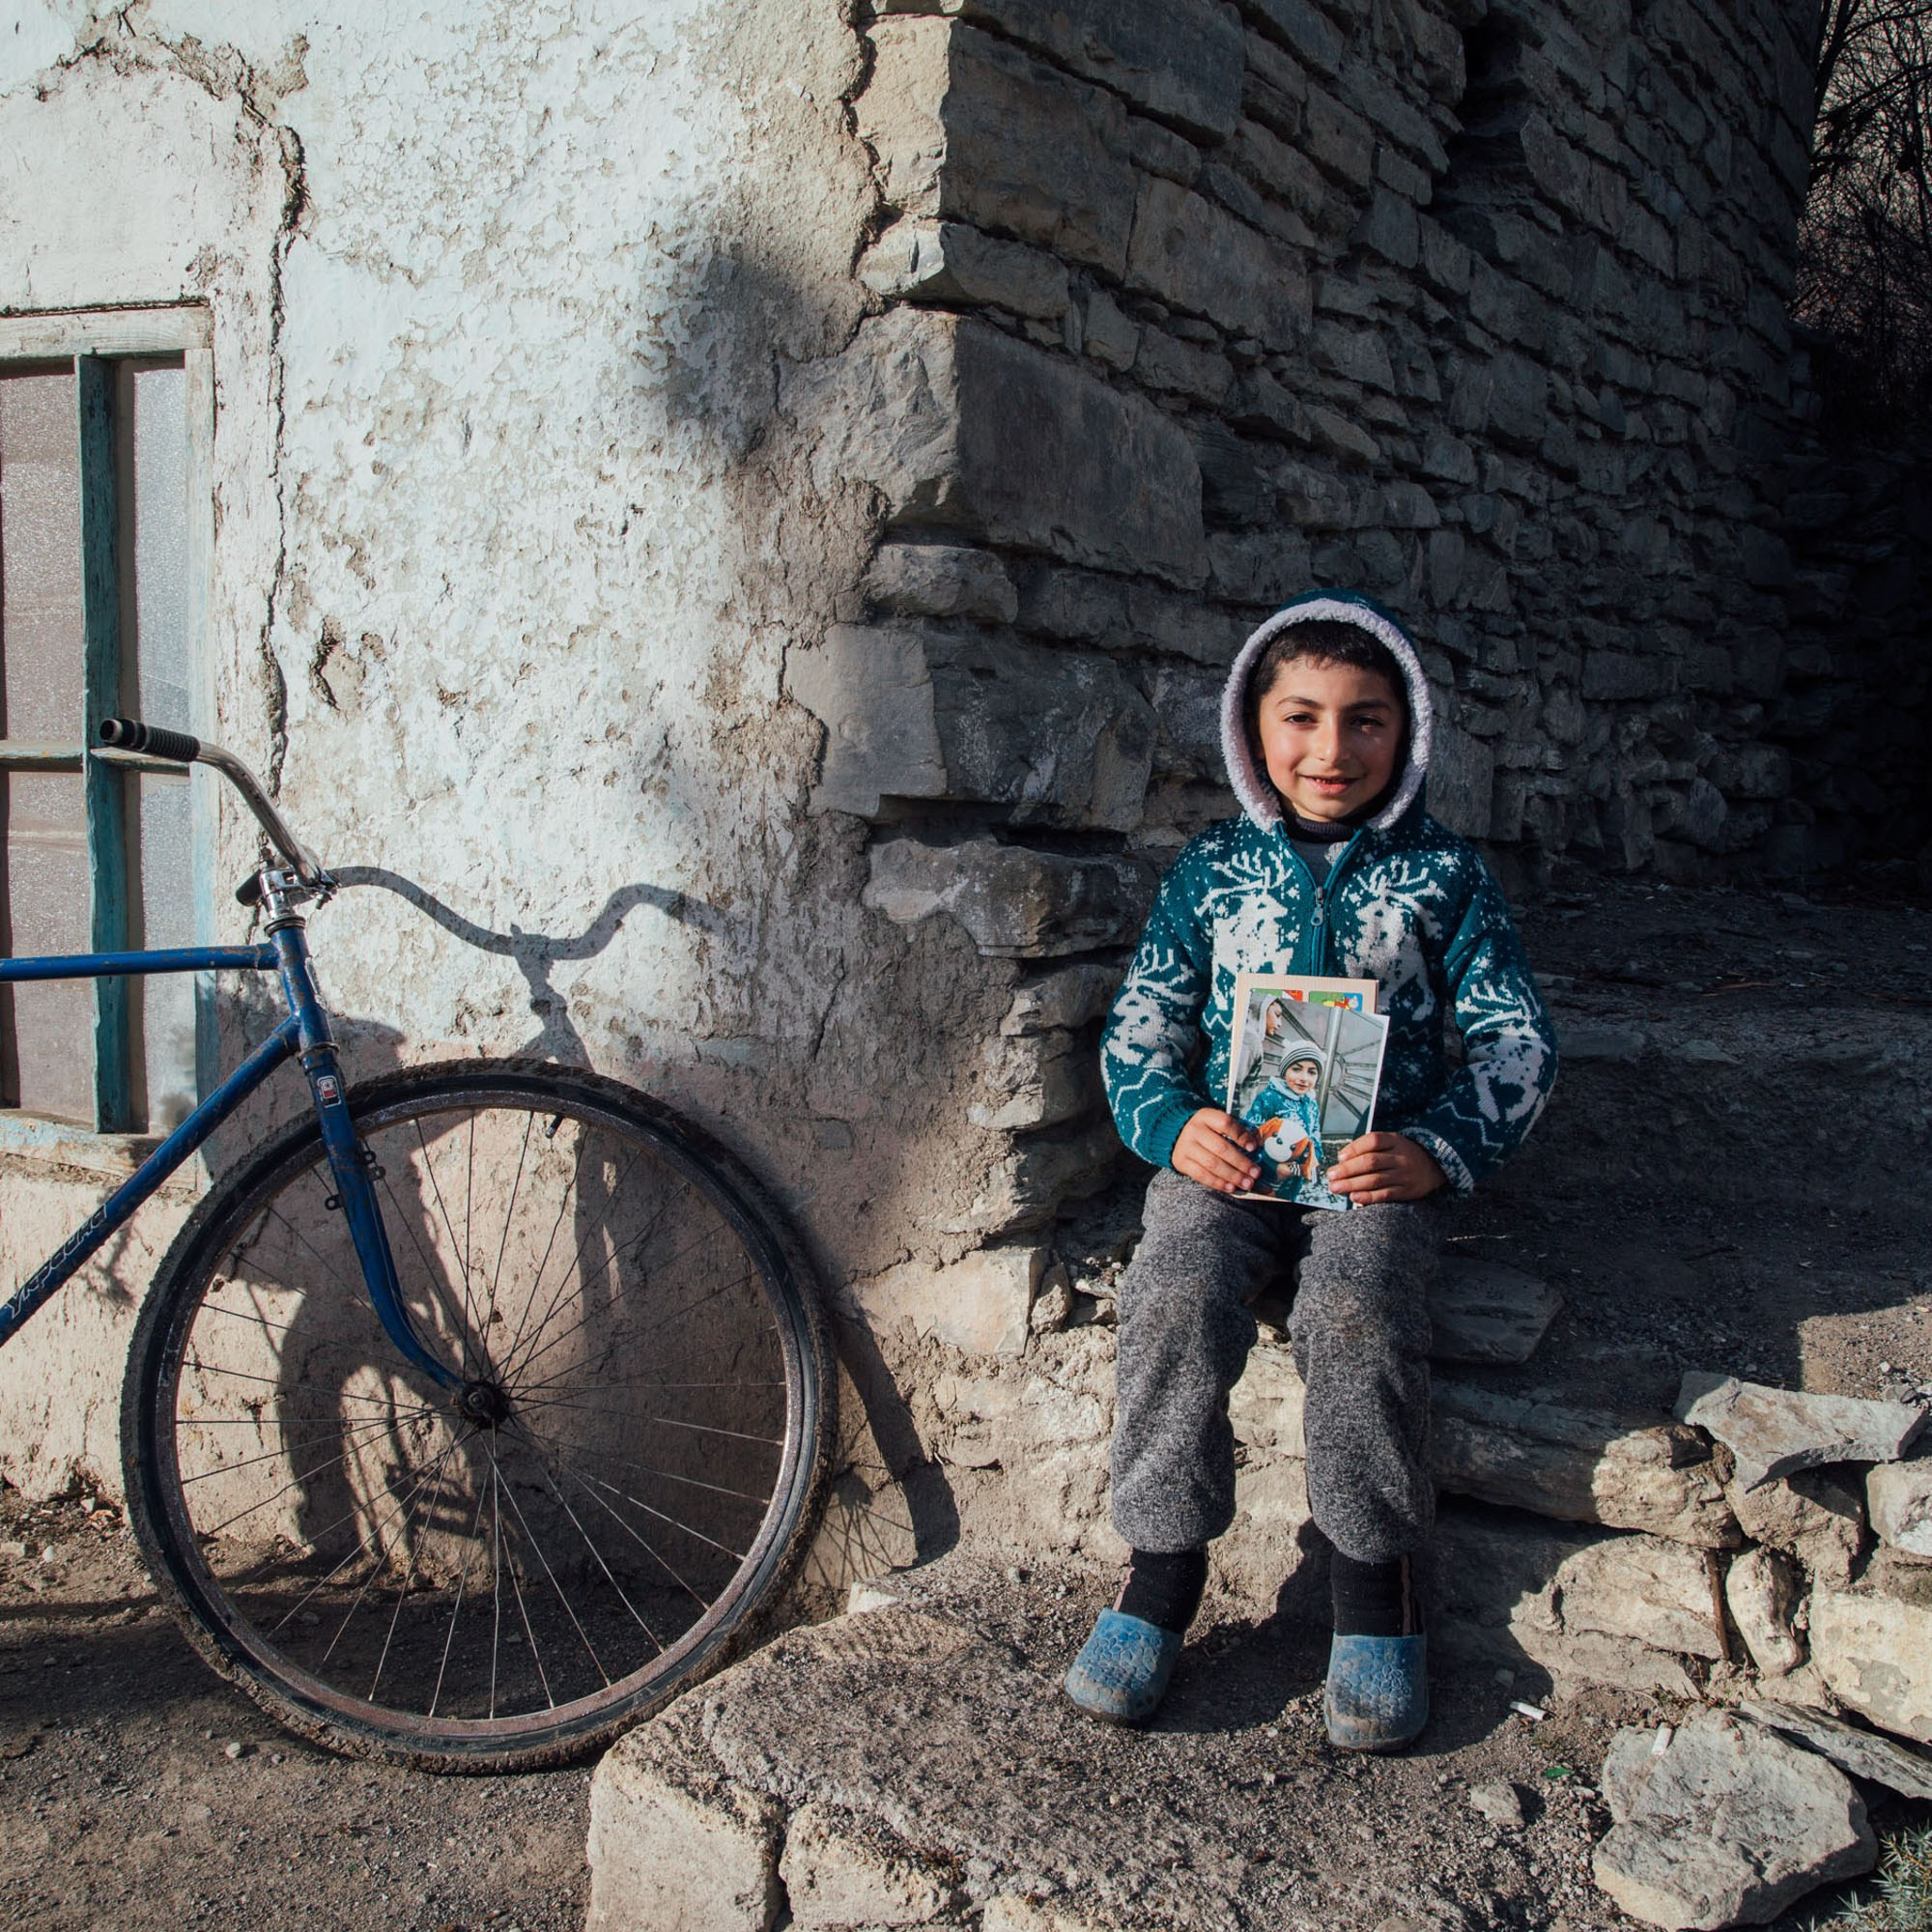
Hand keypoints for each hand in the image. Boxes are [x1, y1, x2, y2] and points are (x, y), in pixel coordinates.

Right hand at [1172, 1108, 1262, 1193]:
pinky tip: (1230, 1187)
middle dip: (1241, 1163)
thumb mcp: (1218, 1124)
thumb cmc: (1207, 1131)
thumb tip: (1258, 1147)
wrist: (1178, 1134)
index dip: (1241, 1135)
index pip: (1225, 1123)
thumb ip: (1236, 1133)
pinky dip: (1218, 1183)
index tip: (1254, 1148)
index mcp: (1206, 1116)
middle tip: (1256, 1173)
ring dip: (1232, 1176)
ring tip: (1247, 1183)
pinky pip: (1201, 1175)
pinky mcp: (1180, 1162)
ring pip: (1212, 1164)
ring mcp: (1185, 1146)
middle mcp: (1194, 1130)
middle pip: (1221, 1148)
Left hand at [1327, 1132, 1444, 1204]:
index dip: (1354, 1148)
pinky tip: (1354, 1197)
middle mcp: (1401, 1156)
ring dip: (1352, 1184)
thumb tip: (1342, 1159)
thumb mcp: (1391, 1142)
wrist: (1434, 1166)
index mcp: (1395, 1140)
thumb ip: (1369, 1147)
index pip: (1373, 1141)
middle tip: (1331, 1176)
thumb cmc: (1403, 1154)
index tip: (1340, 1157)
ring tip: (1336, 1187)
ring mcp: (1405, 1174)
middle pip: (1371, 1162)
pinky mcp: (1407, 1191)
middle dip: (1348, 1170)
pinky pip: (1385, 1194)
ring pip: (1375, 1179)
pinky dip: (1368, 1197)